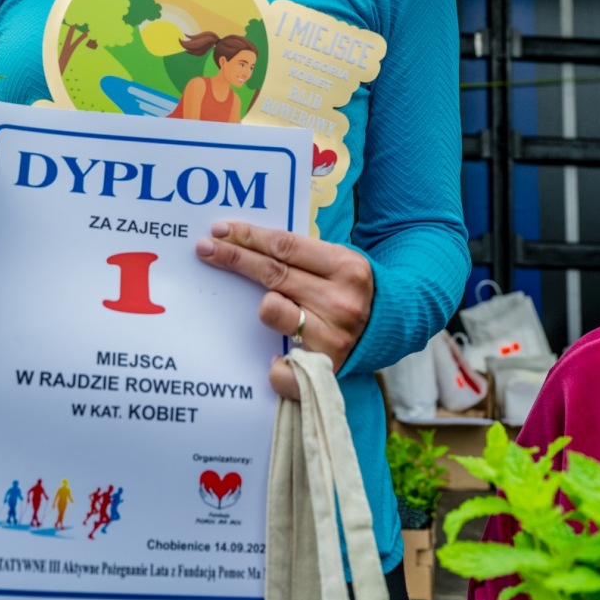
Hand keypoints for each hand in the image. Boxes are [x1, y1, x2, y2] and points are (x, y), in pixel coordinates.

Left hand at [195, 221, 372, 400]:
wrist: (394, 328)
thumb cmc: (351, 289)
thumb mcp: (339, 263)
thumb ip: (302, 255)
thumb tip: (243, 240)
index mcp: (346, 267)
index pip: (285, 246)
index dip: (248, 236)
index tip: (220, 230)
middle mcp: (341, 301)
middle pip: (273, 273)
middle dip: (234, 257)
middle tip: (205, 248)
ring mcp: (334, 337)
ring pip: (272, 310)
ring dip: (264, 306)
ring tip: (270, 306)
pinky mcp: (326, 369)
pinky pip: (282, 368)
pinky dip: (274, 364)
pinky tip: (275, 355)